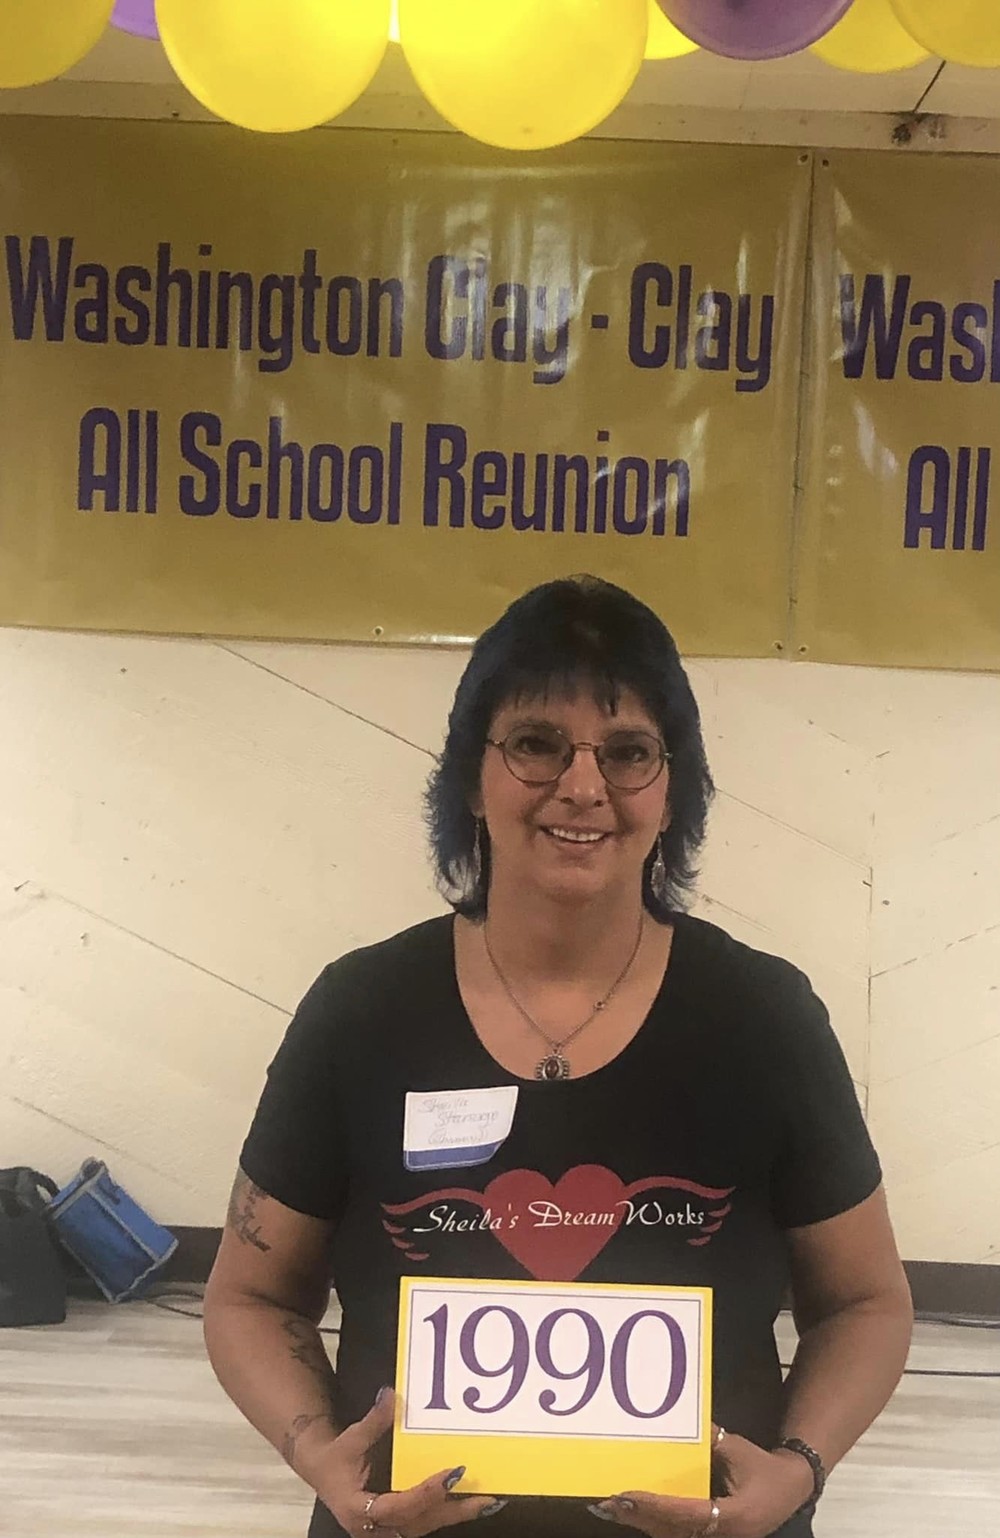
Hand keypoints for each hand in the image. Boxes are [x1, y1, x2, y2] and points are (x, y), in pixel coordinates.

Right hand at [314, 1388, 503, 1537]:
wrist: (321, 1470)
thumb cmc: (335, 1457)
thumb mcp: (351, 1438)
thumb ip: (373, 1421)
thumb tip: (390, 1395)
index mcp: (358, 1509)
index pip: (397, 1507)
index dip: (425, 1493)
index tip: (453, 1475)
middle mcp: (374, 1527)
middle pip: (419, 1523)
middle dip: (453, 1511)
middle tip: (487, 1499)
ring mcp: (386, 1529)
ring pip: (425, 1526)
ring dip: (455, 1514)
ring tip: (488, 1501)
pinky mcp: (396, 1524)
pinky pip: (424, 1521)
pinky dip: (446, 1511)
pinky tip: (470, 1502)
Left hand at [590, 1425, 814, 1537]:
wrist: (791, 1489)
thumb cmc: (764, 1468)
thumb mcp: (738, 1449)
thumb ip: (710, 1439)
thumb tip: (679, 1422)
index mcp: (734, 1517)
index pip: (688, 1513)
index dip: (657, 1506)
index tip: (628, 1496)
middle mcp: (724, 1535)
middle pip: (674, 1531)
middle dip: (641, 1518)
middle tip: (608, 1504)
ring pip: (674, 1536)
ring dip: (645, 1522)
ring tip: (614, 1508)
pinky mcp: (712, 1537)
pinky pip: (680, 1534)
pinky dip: (658, 1523)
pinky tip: (637, 1512)